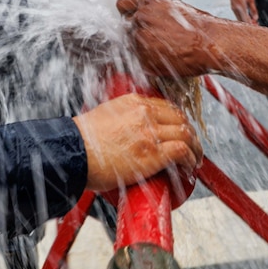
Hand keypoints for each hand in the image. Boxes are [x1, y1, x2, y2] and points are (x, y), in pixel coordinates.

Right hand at [73, 93, 202, 191]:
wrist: (73, 153)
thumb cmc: (81, 141)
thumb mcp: (103, 117)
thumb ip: (117, 119)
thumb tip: (122, 133)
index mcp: (133, 102)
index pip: (166, 107)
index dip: (178, 120)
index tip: (180, 131)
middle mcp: (144, 113)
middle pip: (180, 118)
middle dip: (190, 133)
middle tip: (191, 146)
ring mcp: (150, 132)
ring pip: (186, 134)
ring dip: (195, 148)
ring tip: (194, 159)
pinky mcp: (152, 153)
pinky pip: (182, 151)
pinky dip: (190, 158)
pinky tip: (189, 166)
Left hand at [116, 0, 219, 77]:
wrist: (209, 45)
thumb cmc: (198, 25)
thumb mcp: (177, 3)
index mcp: (147, 3)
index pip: (123, 2)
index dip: (128, 9)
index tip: (131, 13)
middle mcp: (140, 21)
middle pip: (126, 25)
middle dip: (137, 28)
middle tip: (154, 33)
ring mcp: (140, 42)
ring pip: (131, 43)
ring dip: (142, 44)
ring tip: (163, 46)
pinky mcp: (144, 61)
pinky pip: (139, 60)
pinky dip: (149, 60)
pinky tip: (164, 56)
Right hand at [226, 0, 258, 23]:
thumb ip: (253, 9)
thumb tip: (256, 18)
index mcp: (241, 8)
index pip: (246, 21)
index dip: (252, 25)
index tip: (257, 26)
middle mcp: (236, 10)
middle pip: (242, 21)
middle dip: (249, 24)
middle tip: (256, 24)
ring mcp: (233, 8)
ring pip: (239, 19)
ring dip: (246, 21)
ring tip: (253, 21)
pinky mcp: (232, 7)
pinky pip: (237, 15)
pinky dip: (242, 17)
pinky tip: (247, 16)